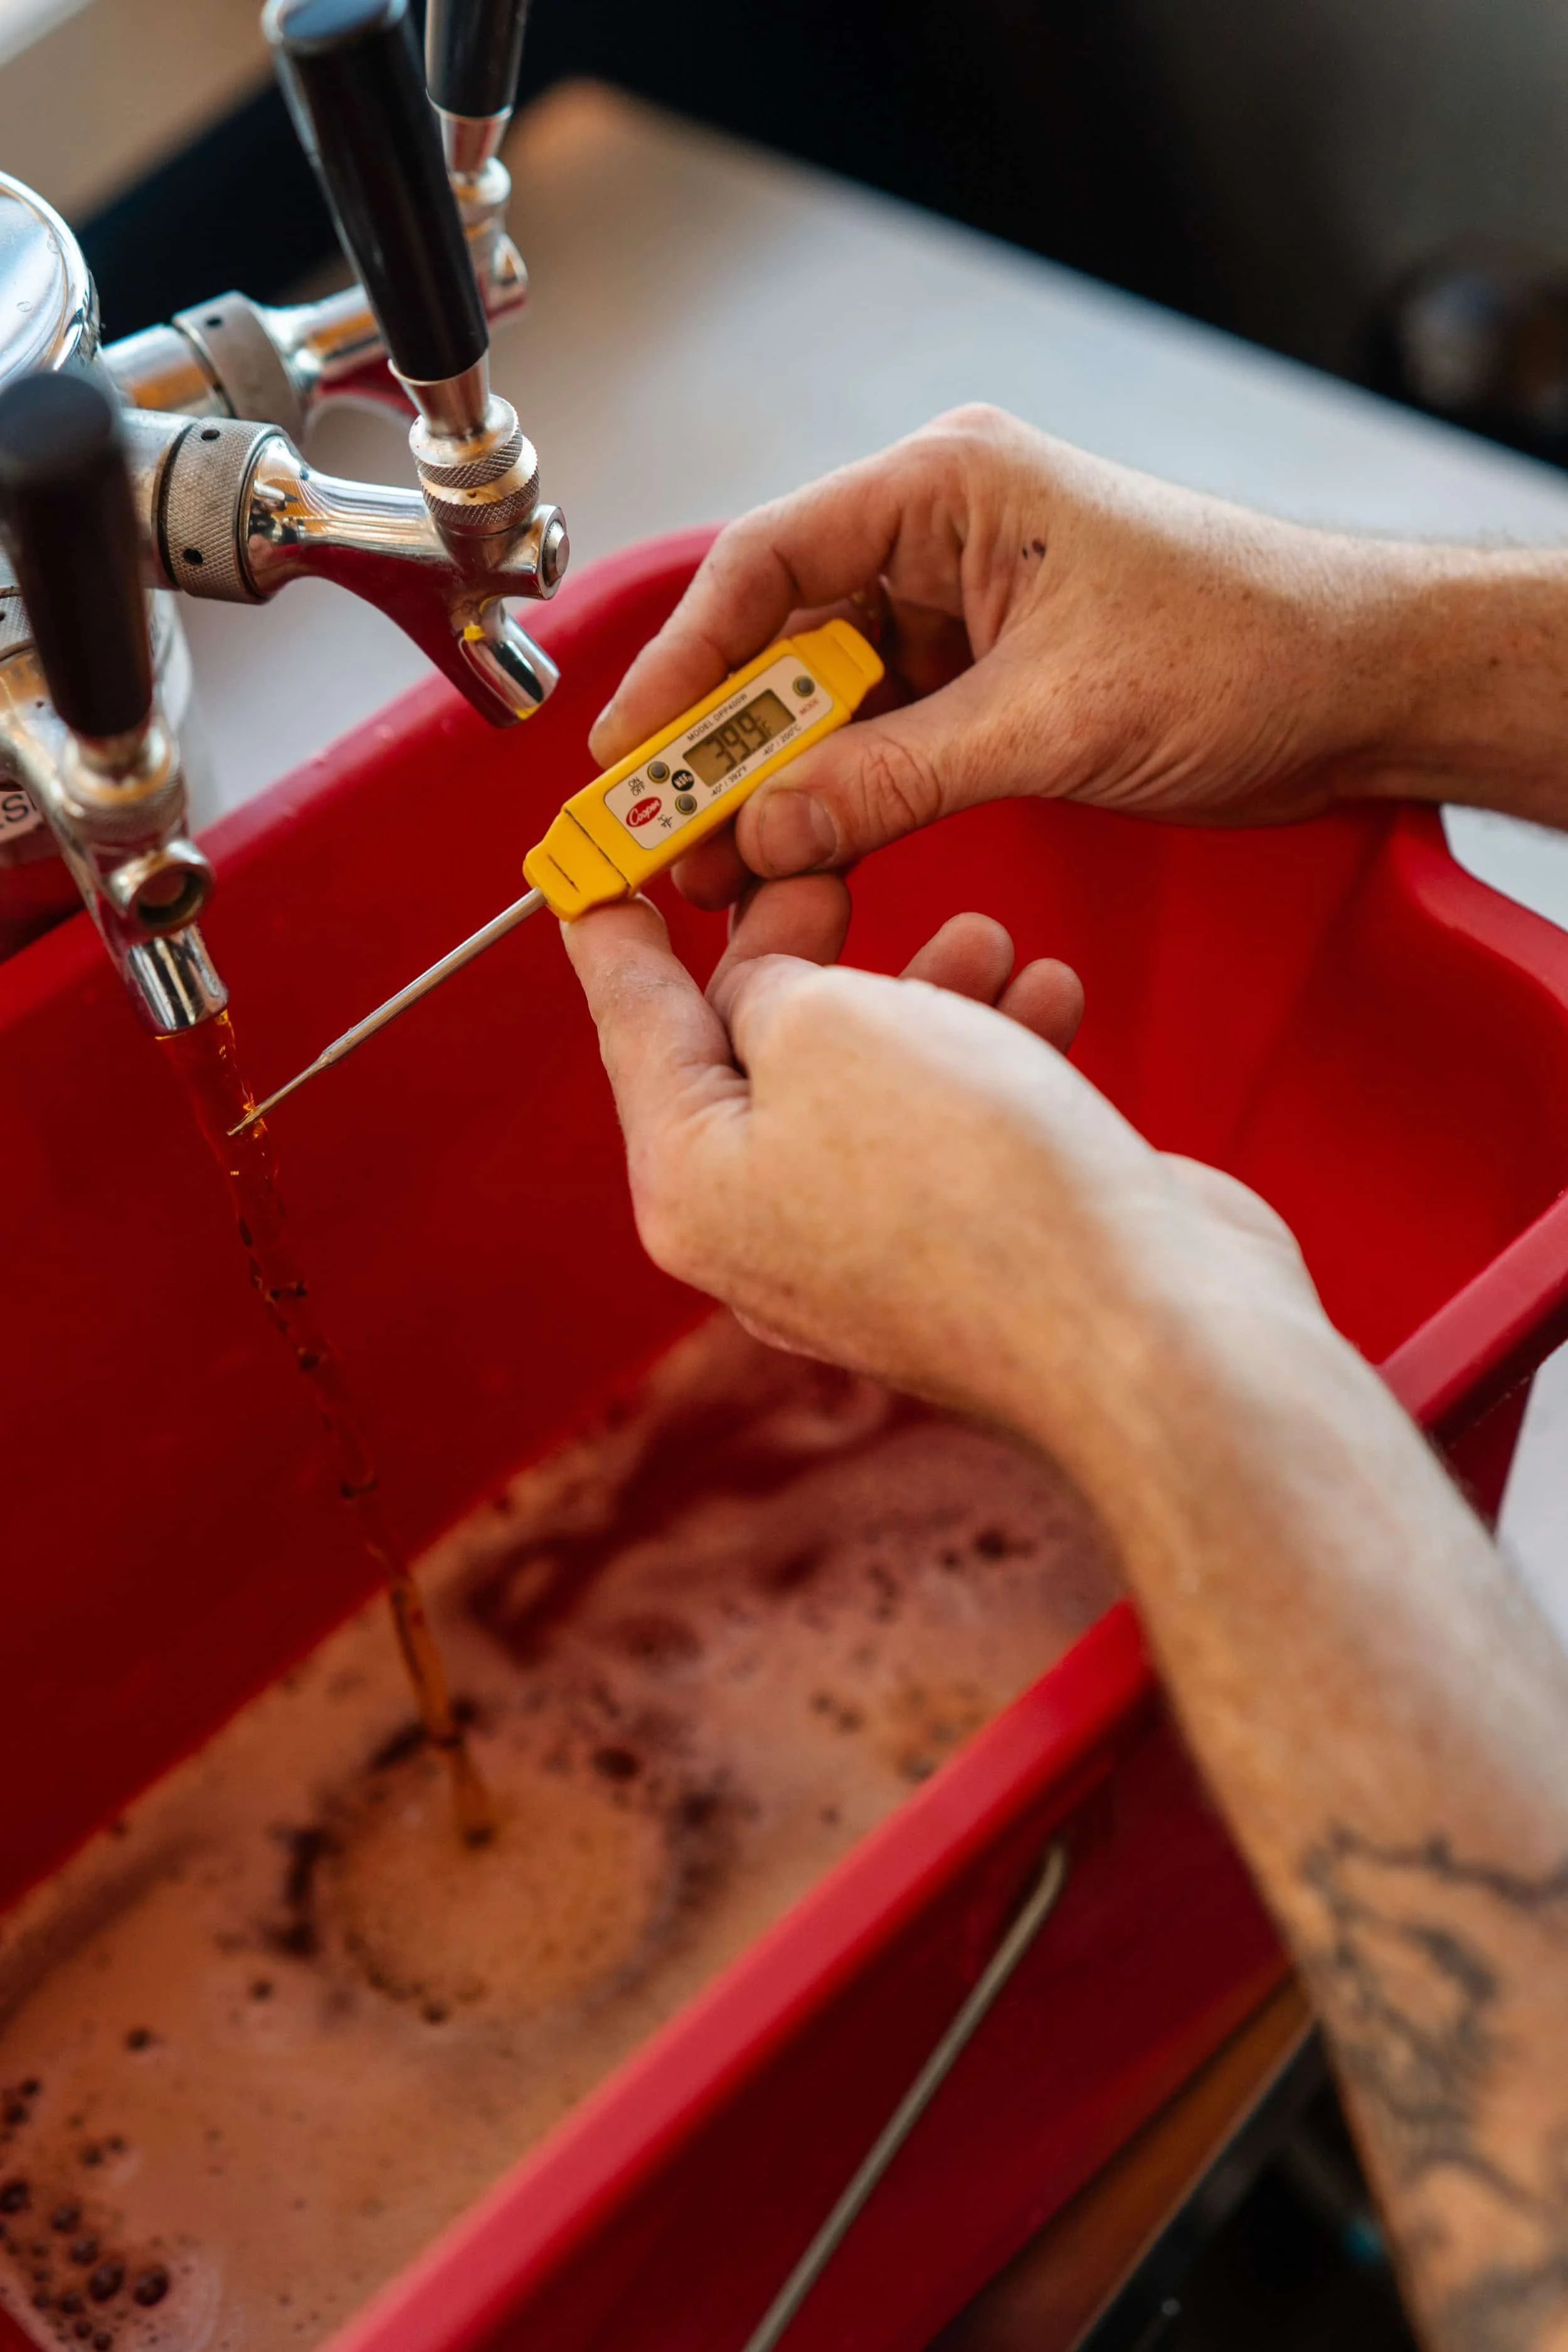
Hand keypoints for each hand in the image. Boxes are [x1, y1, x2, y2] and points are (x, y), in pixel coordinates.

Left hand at [564, 876, 1324, 1474]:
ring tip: (985, 935)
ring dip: (925, 991)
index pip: (631, 1025)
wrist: (1144, 1330)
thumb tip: (773, 993)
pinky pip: (949, 1128)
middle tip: (826, 865)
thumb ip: (768, 983)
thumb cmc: (970, 1176)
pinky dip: (992, 1055)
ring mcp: (867, 1254)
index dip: (614, 934)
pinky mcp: (965, 1255)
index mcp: (691, 1184)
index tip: (589, 875)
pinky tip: (1045, 998)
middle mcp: (762, 1233)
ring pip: (867, 1079)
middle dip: (798, 946)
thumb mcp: (828, 1021)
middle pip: (751, 1050)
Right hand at [589, 406, 1406, 909]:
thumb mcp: (1052, 721)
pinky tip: (801, 854)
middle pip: (782, 635)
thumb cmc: (1242, 647)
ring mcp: (962, 609)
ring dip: (778, 782)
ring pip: (828, 697)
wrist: (1359, 686)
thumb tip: (769, 830)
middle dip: (724, 741)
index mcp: (946, 488)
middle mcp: (940, 536)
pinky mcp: (989, 678)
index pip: (767, 560)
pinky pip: (884, 736)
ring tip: (722, 868)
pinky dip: (841, 795)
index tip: (629, 747)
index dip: (685, 658)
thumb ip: (897, 777)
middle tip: (667, 834)